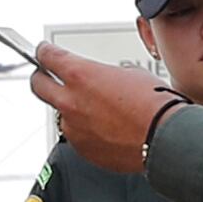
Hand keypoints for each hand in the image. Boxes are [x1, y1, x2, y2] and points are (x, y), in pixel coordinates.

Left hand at [26, 45, 174, 174]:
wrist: (164, 137)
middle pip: (38, 85)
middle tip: (46, 76)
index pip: (48, 57)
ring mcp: (74, 128)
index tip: (43, 52)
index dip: (44, 52)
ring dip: (69, 109)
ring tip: (93, 109)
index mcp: (80, 75)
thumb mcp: (128, 73)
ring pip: (59, 114)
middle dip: (41, 78)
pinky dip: (85, 130)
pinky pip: (76, 136)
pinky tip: (105, 128)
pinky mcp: (82, 149)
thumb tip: (98, 80)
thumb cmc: (154, 104)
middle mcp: (70, 102)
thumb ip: (102, 75)